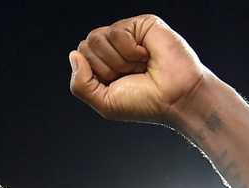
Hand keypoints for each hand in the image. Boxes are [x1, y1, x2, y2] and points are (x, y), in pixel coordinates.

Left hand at [68, 15, 210, 125]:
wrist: (174, 97)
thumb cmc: (144, 102)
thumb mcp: (103, 101)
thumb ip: (80, 83)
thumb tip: (73, 55)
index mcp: (103, 65)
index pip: (80, 57)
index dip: (95, 74)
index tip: (117, 84)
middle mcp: (113, 48)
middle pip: (86, 46)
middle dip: (106, 68)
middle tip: (130, 75)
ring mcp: (127, 34)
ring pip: (97, 37)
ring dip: (118, 60)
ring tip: (139, 66)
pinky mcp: (141, 24)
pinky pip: (116, 32)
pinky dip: (130, 50)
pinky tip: (146, 55)